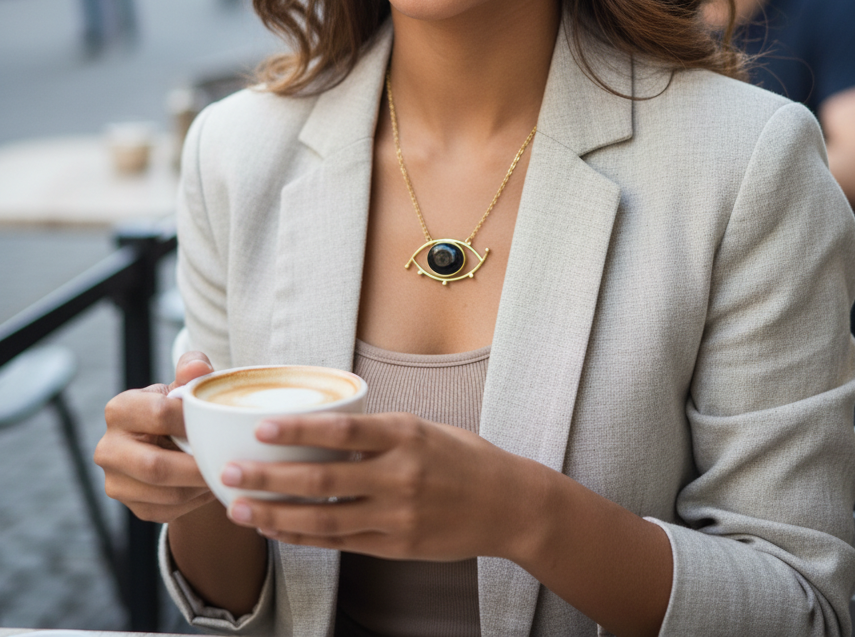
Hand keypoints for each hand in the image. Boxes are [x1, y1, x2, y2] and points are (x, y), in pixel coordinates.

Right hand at [94, 351, 217, 522]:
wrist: (166, 441)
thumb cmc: (178, 407)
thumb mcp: (183, 385)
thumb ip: (192, 370)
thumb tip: (200, 367)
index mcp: (120, 410)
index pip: (160, 414)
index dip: (193, 420)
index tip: (220, 424)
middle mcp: (108, 448)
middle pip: (156, 466)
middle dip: (197, 467)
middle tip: (230, 463)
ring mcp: (115, 482)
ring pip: (165, 494)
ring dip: (200, 487)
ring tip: (225, 474)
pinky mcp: (131, 507)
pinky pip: (168, 510)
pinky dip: (196, 502)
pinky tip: (211, 487)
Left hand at [221, 412, 532, 561]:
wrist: (508, 504)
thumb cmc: (463, 457)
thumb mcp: (424, 429)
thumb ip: (378, 432)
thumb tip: (324, 425)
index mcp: (405, 435)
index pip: (342, 432)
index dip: (298, 431)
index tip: (260, 428)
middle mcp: (398, 475)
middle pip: (322, 479)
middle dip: (270, 478)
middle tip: (230, 474)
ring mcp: (396, 515)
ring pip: (324, 518)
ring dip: (278, 516)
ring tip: (242, 510)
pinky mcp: (396, 545)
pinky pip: (341, 542)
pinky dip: (307, 537)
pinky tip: (279, 531)